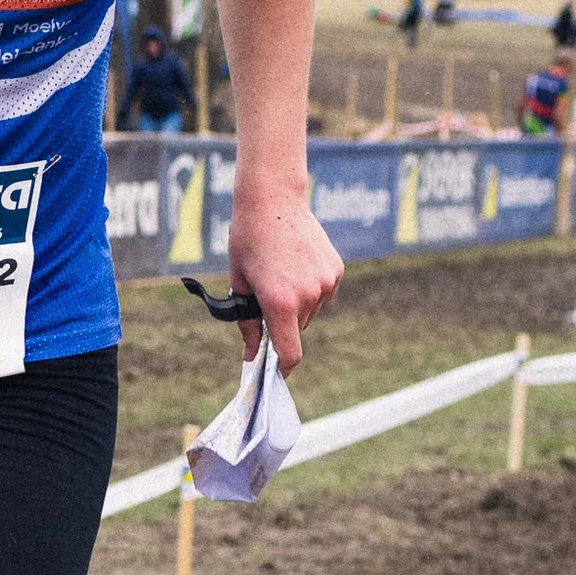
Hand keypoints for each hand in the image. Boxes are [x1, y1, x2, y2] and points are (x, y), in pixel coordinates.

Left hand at [225, 176, 343, 373]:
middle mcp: (308, 296)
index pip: (290, 354)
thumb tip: (250, 354)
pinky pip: (322, 293)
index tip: (277, 374)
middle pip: (296, 330)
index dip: (283, 369)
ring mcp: (326, 283)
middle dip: (281, 323)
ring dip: (296, 304)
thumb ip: (246, 322)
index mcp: (280, 303)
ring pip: (310, 312)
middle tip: (266, 295)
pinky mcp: (336, 270)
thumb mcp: (239, 283)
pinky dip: (310, 288)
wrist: (272, 201)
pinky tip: (296, 263)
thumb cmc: (248, 241)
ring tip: (281, 272)